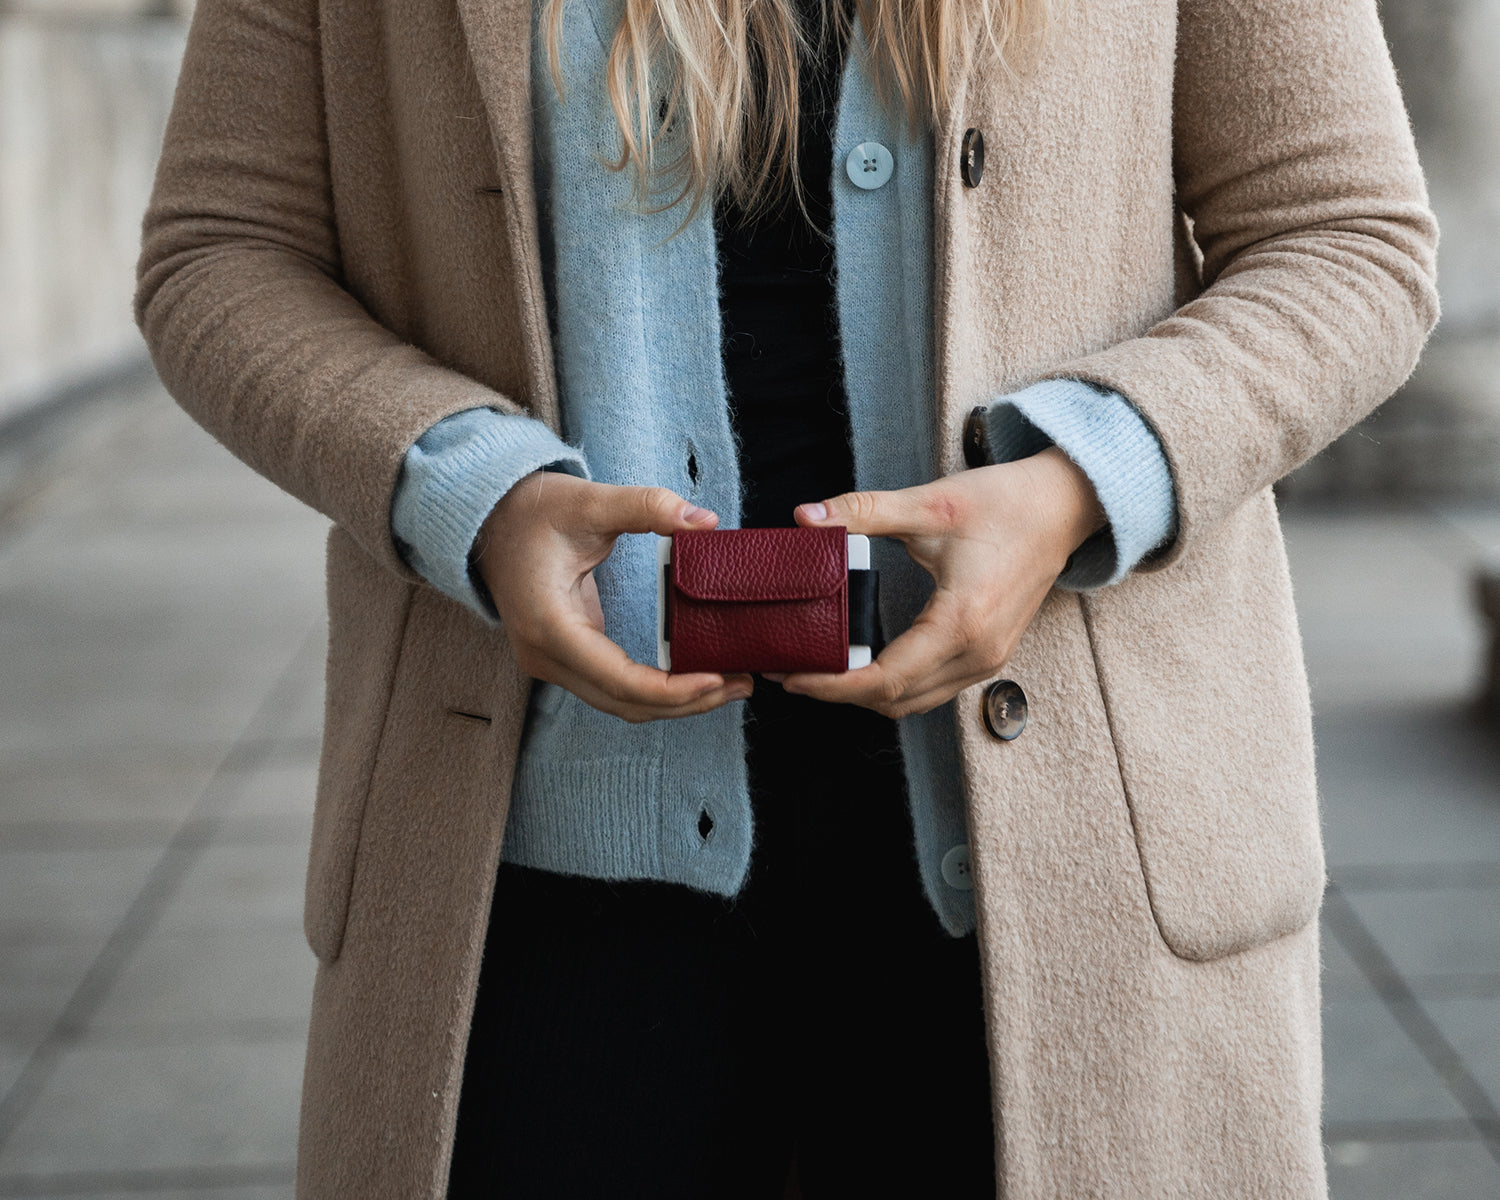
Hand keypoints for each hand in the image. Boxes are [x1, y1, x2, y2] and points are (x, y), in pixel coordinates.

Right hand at [474, 472, 753, 722]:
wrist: (487, 517)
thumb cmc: (532, 510)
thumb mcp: (589, 500)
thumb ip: (646, 508)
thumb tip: (704, 521)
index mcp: (549, 625)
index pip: (619, 680)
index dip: (672, 689)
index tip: (718, 678)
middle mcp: (545, 656)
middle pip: (625, 703)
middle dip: (686, 702)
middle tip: (741, 683)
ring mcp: (551, 662)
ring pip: (620, 704)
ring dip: (674, 702)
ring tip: (728, 684)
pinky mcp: (563, 658)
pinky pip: (613, 688)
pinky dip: (654, 690)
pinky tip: (692, 676)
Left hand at [774, 447, 1104, 717]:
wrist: (1062, 506)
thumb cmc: (1004, 504)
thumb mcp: (928, 504)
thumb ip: (863, 512)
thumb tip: (805, 518)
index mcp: (962, 622)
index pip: (884, 679)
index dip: (832, 685)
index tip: (792, 676)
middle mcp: (978, 653)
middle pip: (894, 700)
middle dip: (838, 693)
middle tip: (790, 671)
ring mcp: (988, 659)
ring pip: (914, 702)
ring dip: (866, 694)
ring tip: (820, 671)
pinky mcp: (989, 655)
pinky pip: (933, 689)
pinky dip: (894, 686)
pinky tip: (862, 664)